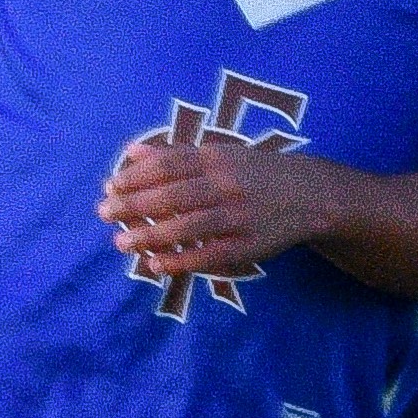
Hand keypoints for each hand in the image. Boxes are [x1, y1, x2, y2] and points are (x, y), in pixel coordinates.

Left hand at [101, 128, 341, 286]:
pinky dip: (181, 262)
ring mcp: (240, 218)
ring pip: (186, 228)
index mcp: (218, 159)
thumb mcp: (222, 154)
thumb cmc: (257, 173)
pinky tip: (156, 264)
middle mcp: (228, 186)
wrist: (313, 196)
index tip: (110, 186)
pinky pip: (209, 256)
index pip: (167, 166)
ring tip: (121, 242)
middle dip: (133, 206)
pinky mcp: (250, 246)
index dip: (134, 177)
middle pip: (171, 197)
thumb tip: (130, 153)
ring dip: (149, 236)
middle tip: (104, 214)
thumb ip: (176, 155)